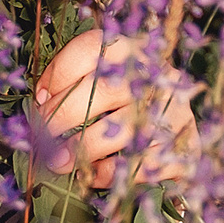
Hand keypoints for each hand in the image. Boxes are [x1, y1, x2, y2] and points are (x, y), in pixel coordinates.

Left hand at [31, 29, 198, 189]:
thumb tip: (40, 99)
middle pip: (103, 90)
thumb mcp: (104, 76)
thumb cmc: (127, 99)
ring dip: (81, 149)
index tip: (38, 99)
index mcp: (132, 49)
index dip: (57, 74)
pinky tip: (94, 174)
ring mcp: (173, 111)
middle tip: (41, 134)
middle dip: (62, 115)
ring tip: (57, 161)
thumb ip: (74, 80)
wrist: (178, 129)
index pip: (90, 49)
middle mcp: (155, 75)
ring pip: (120, 130)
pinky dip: (111, 172)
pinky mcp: (186, 148)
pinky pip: (141, 164)